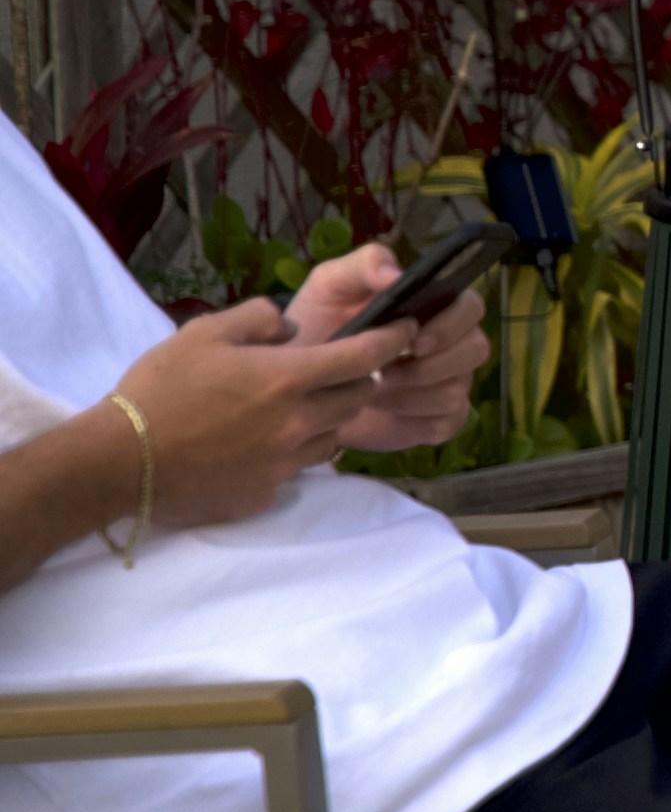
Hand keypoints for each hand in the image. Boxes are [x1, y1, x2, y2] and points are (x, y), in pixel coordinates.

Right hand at [106, 304, 412, 537]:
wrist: (120, 460)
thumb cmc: (158, 390)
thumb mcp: (204, 333)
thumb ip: (259, 319)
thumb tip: (292, 328)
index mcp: (288, 379)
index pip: (367, 356)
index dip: (394, 339)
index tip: (408, 328)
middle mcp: (299, 423)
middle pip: (359, 398)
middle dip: (359, 379)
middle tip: (336, 370)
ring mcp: (286, 463)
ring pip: (334, 436)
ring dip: (327, 419)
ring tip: (292, 408)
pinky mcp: (267, 492)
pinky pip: (298, 468)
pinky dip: (292, 452)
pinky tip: (259, 444)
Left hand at [287, 246, 492, 452]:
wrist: (295, 380)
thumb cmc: (318, 325)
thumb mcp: (331, 285)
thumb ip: (365, 264)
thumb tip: (399, 276)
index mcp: (435, 307)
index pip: (471, 307)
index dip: (453, 323)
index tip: (416, 339)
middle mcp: (451, 345)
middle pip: (476, 349)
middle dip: (434, 365)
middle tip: (388, 372)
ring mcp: (447, 384)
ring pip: (457, 390)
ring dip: (411, 393)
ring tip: (372, 390)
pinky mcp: (435, 421)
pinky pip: (444, 423)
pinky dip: (410, 418)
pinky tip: (380, 409)